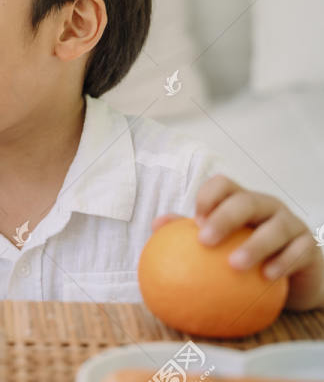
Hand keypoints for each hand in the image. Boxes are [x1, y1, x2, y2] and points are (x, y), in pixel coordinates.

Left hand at [152, 175, 323, 310]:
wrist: (292, 279)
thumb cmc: (245, 255)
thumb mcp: (220, 244)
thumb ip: (188, 234)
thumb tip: (156, 225)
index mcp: (241, 201)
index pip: (224, 185)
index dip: (208, 196)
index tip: (194, 220)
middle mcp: (267, 207)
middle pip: (247, 201)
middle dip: (225, 217)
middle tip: (204, 240)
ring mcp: (291, 224)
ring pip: (276, 227)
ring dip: (255, 245)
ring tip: (234, 265)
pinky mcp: (309, 246)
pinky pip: (298, 252)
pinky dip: (283, 263)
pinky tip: (267, 277)